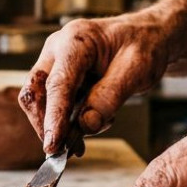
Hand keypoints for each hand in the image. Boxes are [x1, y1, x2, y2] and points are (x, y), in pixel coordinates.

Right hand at [19, 15, 174, 153]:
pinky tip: (89, 124)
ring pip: (42, 100)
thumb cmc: (144, 45)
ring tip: (87, 136)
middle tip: (63, 151)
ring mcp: (56, 61)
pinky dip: (67, 120)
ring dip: (59, 124)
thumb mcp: (136, 70)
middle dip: (47, 123)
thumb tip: (86, 126)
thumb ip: (109, 97)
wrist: (149, 35)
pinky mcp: (61, 75)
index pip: (57, 83)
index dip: (53, 117)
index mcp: (76, 40)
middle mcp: (58, 48)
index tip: (52, 146)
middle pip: (36, 91)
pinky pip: (55, 102)